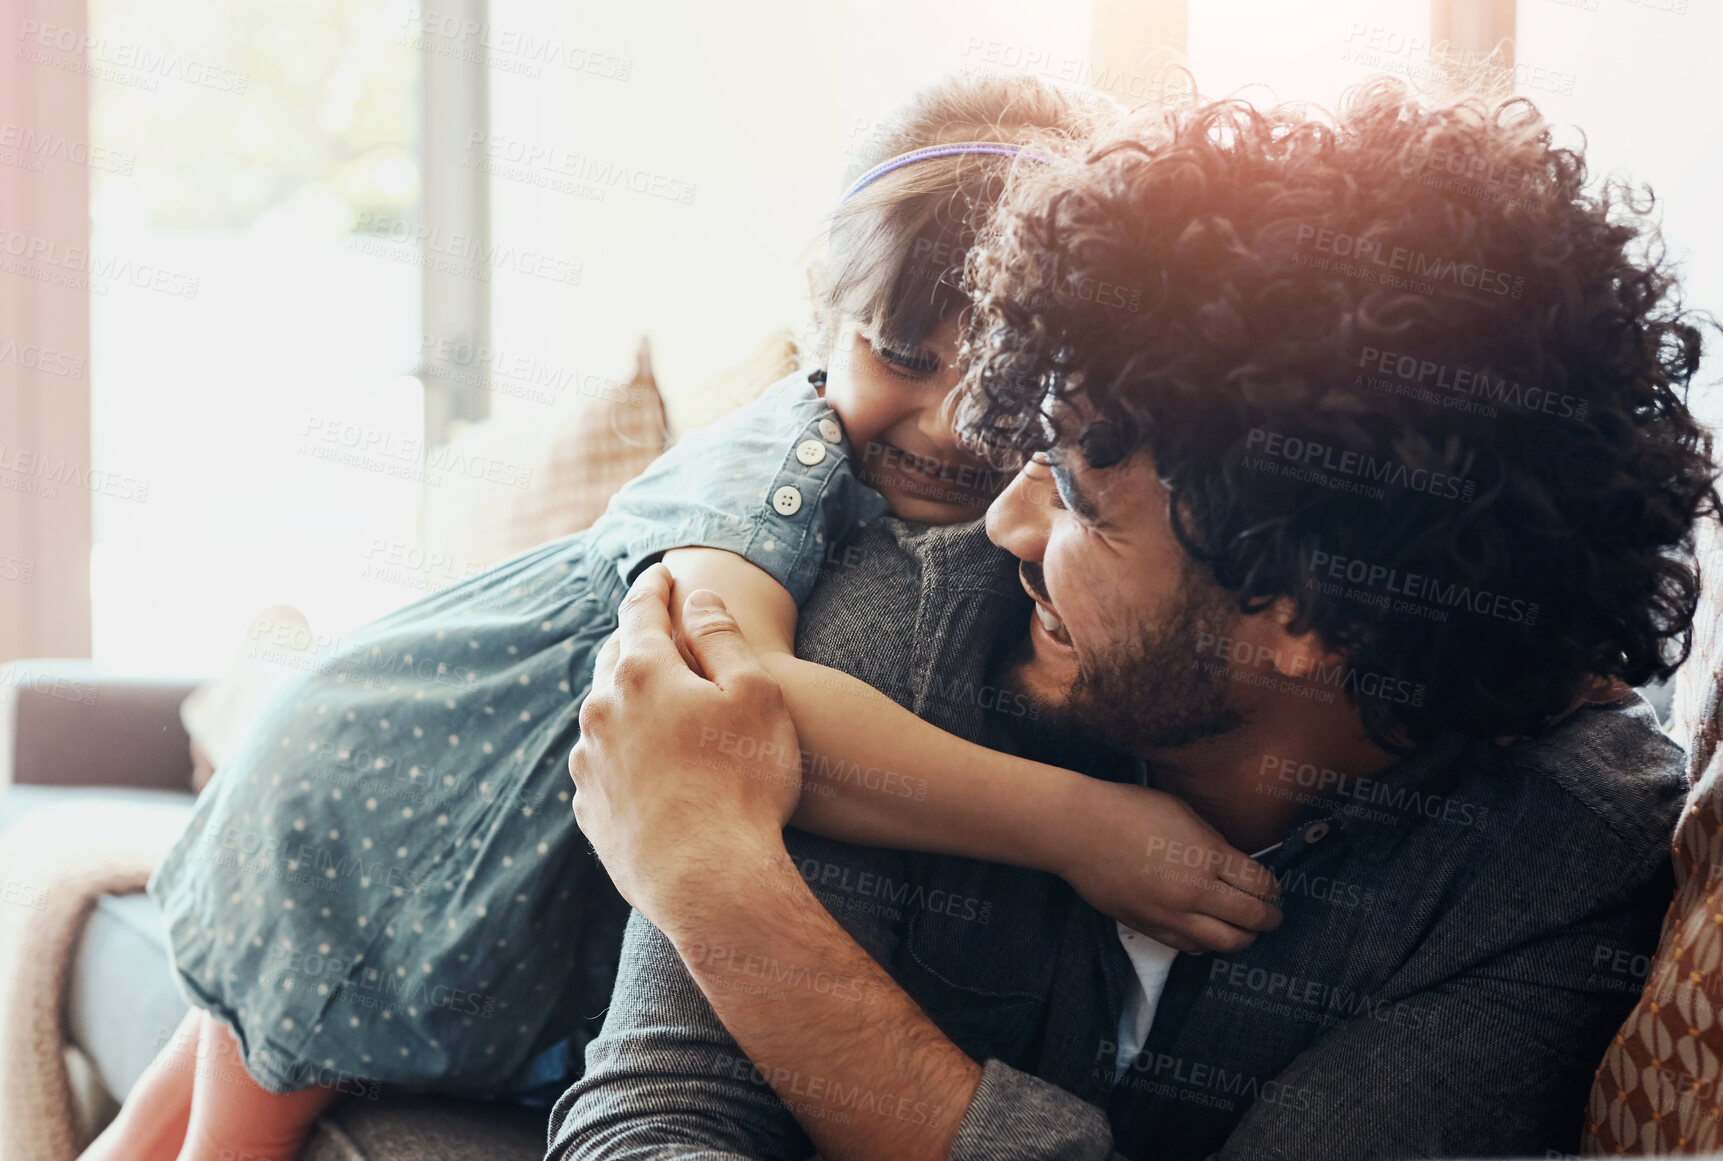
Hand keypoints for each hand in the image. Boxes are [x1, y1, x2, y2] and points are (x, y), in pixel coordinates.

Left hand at [568, 563, 802, 923]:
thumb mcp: (756, 696)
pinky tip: (644, 762)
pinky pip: (601, 763)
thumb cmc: (744, 783)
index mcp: (643, 673)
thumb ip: (723, 637)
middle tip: (655, 628)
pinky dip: (619, 749)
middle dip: (636, 639)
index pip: (642, 612)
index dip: (655, 588)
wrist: (710, 881)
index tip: (662, 573)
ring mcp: (590, 763)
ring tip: (651, 699)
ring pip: (602, 712)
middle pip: (614, 658)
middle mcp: (602, 711)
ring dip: (624, 697)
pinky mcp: (590, 809)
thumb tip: (697, 597)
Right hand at [1051, 779, 1280, 953]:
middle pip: (1251, 919)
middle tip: (1272, 915)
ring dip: (1244, 938)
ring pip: (1226, 943)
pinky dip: (1209, 944)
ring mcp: (1171, 915)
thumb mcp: (1184, 814)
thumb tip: (1236, 868)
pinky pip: (1192, 948)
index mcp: (1207, 855)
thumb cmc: (1129, 810)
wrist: (1078, 831)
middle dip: (1269, 919)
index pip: (1260, 885)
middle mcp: (1194, 891)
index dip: (1274, 889)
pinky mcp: (1150, 928)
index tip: (1273, 889)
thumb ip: (1214, 844)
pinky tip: (1210, 932)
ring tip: (1246, 930)